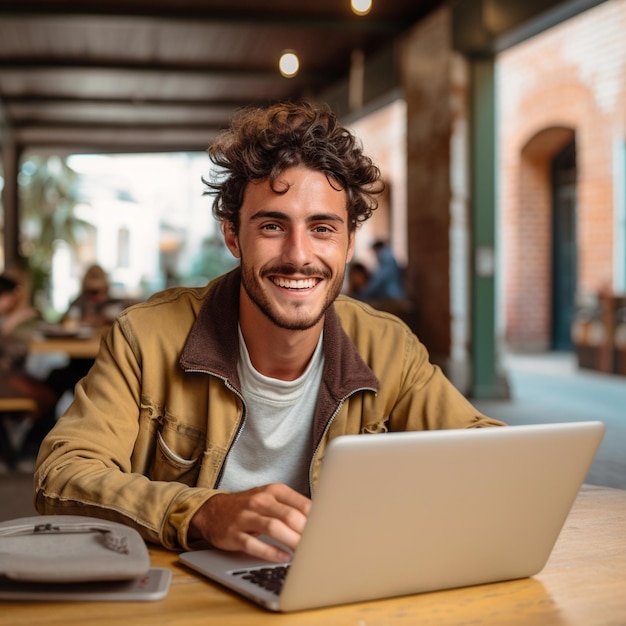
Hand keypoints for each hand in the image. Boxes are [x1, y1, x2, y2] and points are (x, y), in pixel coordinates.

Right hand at [188, 483, 310, 561]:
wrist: (212, 510)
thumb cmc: (249, 506)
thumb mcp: (270, 498)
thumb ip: (292, 506)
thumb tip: (320, 520)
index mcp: (273, 490)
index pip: (301, 503)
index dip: (316, 519)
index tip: (326, 532)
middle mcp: (260, 500)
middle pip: (289, 515)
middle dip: (306, 532)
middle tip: (318, 546)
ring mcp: (246, 516)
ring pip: (273, 528)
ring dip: (292, 542)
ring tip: (304, 553)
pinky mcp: (234, 534)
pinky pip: (254, 544)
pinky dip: (270, 552)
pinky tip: (283, 557)